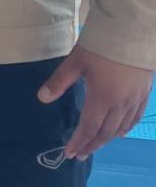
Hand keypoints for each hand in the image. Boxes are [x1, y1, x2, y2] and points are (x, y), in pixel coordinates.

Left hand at [38, 43, 152, 158]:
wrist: (132, 31)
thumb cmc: (101, 45)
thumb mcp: (76, 61)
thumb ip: (59, 82)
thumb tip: (42, 98)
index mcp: (101, 98)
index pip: (88, 128)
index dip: (78, 142)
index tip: (69, 153)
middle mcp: (120, 104)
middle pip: (105, 133)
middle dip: (91, 145)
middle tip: (80, 155)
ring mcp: (134, 100)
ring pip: (120, 128)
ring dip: (106, 139)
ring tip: (95, 145)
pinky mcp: (144, 93)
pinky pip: (135, 118)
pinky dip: (126, 128)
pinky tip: (120, 132)